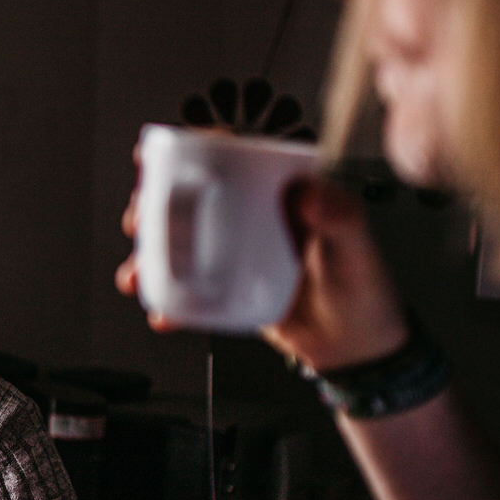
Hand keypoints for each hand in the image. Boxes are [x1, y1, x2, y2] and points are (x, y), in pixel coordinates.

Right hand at [115, 148, 409, 369]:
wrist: (357, 349)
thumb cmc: (363, 291)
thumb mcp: (356, 248)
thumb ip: (340, 216)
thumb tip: (308, 192)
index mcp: (280, 196)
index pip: (232, 160)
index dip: (194, 150)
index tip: (165, 153)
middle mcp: (251, 220)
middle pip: (189, 199)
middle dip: (152, 204)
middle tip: (139, 217)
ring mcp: (234, 256)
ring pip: (178, 244)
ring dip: (148, 255)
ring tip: (136, 271)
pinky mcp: (226, 292)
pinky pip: (187, 292)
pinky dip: (168, 303)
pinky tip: (162, 312)